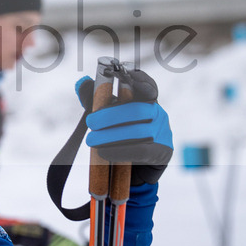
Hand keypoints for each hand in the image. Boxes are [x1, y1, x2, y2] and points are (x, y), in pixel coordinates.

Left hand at [75, 68, 172, 185]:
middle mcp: (159, 115)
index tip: (122, 76)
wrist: (132, 170)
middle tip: (91, 123)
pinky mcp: (162, 153)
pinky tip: (103, 153)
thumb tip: (82, 84)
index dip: (139, 80)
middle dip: (110, 116)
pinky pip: (140, 151)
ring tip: (91, 141)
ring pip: (137, 132)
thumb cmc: (119, 139)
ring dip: (110, 136)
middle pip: (135, 110)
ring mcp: (163, 133)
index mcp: (147, 101)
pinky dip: (119, 151)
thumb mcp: (107, 118)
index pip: (147, 86)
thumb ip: (96, 100)